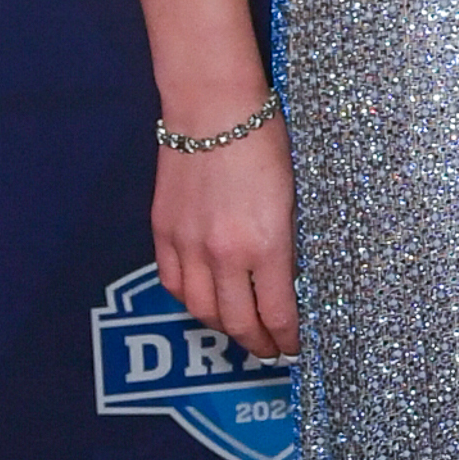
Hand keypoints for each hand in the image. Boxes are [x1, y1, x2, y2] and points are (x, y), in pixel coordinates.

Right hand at [150, 114, 298, 360]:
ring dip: (222, 328)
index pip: (276, 314)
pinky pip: (173, 283)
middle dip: (256, 343)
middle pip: (236, 322)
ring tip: (240, 331)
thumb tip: (289, 284)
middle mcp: (223, 255)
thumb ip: (288, 247)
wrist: (213, 109)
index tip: (294, 347)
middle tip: (270, 350)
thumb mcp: (295, 199)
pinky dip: (189, 301)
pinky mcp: (163, 232)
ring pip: (200, 310)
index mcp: (265, 246)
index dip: (286, 339)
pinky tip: (204, 302)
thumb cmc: (265, 144)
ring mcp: (188, 245)